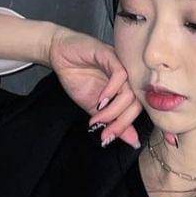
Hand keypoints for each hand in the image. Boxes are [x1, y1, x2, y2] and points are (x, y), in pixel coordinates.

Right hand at [45, 26, 177, 149]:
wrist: (59, 56)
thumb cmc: (78, 78)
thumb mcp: (96, 108)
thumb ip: (113, 122)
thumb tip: (133, 142)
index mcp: (127, 89)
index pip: (135, 111)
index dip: (124, 127)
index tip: (107, 138)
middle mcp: (128, 78)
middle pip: (136, 104)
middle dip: (121, 122)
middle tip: (104, 132)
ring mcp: (121, 66)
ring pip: (129, 92)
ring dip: (113, 109)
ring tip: (97, 116)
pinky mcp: (110, 55)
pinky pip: (120, 74)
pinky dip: (112, 90)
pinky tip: (100, 100)